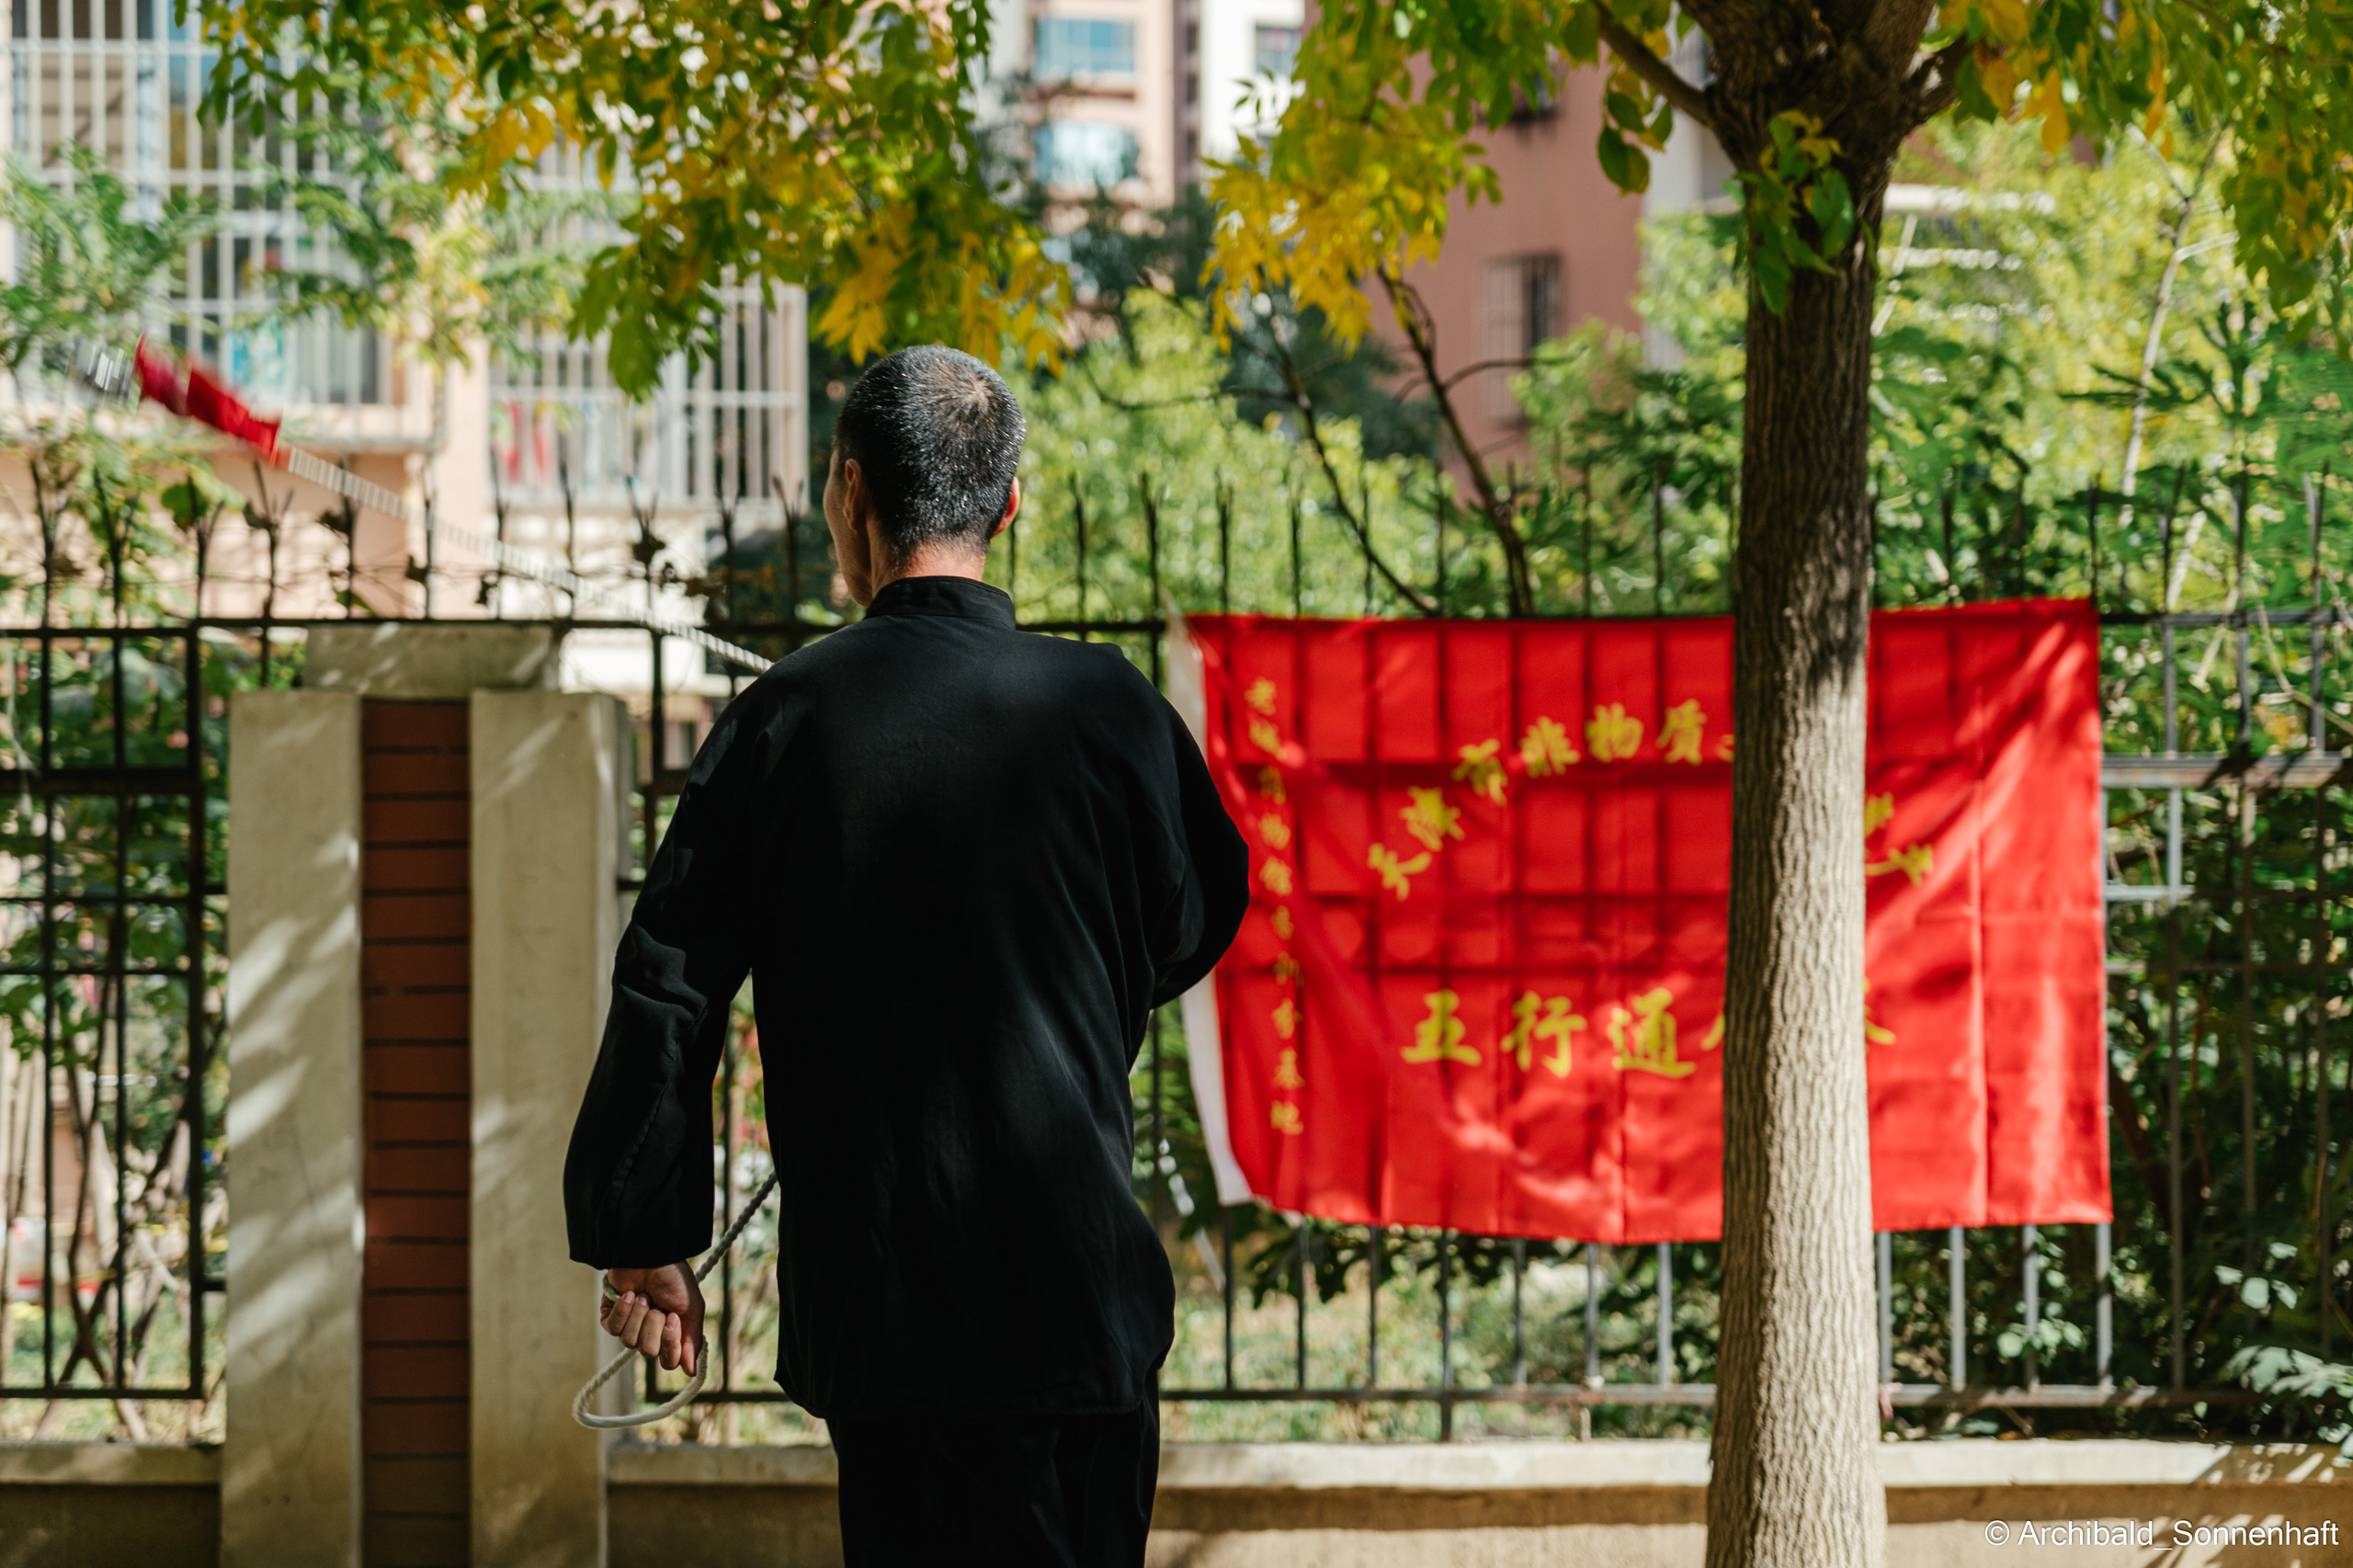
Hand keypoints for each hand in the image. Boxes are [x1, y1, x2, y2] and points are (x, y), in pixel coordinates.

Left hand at [600, 1262, 705, 1376]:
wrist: (652, 1256)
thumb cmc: (675, 1280)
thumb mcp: (692, 1309)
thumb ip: (692, 1341)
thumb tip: (690, 1372)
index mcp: (670, 1335)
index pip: (668, 1362)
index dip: (670, 1345)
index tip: (673, 1319)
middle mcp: (650, 1334)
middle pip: (648, 1351)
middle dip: (653, 1324)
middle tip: (658, 1305)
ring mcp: (629, 1327)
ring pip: (629, 1341)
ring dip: (639, 1314)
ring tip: (644, 1295)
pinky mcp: (610, 1318)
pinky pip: (613, 1329)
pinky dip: (623, 1309)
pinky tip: (630, 1294)